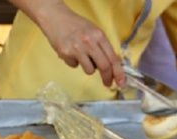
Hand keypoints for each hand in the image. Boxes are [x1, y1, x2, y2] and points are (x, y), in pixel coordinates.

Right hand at [11, 0, 125, 87]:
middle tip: (107, 83)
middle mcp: (90, 42)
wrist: (55, 18)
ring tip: (81, 56)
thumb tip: (112, 65)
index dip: (118, 72)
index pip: (113, 57)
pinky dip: (73, 62)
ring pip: (90, 70)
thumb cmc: (75, 25)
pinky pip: (74, 66)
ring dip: (88, 67)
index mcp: (99, 35)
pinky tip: (70, 52)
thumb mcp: (93, 32)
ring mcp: (77, 48)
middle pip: (104, 66)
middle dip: (107, 78)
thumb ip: (102, 46)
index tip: (121, 82)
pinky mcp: (66, 53)